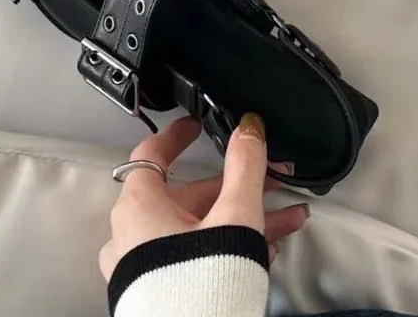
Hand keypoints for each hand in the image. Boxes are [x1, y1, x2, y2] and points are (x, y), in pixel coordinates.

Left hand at [99, 114, 309, 281]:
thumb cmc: (202, 284)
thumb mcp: (234, 215)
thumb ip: (244, 167)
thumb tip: (249, 129)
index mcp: (139, 208)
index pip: (151, 155)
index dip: (176, 136)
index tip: (194, 125)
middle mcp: (132, 236)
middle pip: (189, 196)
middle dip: (238, 188)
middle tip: (270, 182)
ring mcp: (142, 268)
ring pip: (198, 229)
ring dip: (243, 219)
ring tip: (286, 222)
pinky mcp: (157, 292)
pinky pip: (193, 257)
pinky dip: (226, 246)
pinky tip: (264, 253)